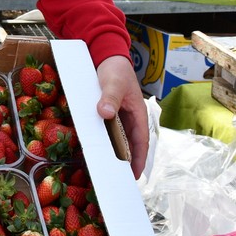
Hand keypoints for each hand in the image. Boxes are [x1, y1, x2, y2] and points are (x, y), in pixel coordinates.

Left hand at [96, 55, 148, 178]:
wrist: (105, 55)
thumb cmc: (115, 69)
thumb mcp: (112, 82)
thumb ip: (109, 97)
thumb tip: (106, 114)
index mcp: (138, 113)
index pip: (141, 141)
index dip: (138, 159)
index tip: (135, 176)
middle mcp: (130, 118)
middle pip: (129, 145)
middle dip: (125, 162)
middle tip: (117, 180)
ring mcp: (118, 117)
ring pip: (117, 139)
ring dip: (113, 153)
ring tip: (105, 170)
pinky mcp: (107, 114)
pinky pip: (106, 130)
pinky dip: (103, 140)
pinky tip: (94, 149)